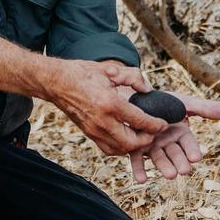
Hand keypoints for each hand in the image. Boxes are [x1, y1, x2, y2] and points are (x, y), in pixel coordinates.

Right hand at [46, 59, 166, 155]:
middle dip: (147, 140)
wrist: (56, 82)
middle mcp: (102, 121)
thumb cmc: (82, 73)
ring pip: (120, 149)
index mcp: (109, 103)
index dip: (156, 125)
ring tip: (142, 136)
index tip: (163, 123)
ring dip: (134, 146)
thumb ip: (133, 77)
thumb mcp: (110, 69)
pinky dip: (121, 148)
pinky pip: (108, 148)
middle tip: (154, 132)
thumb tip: (147, 89)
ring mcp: (94, 130)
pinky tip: (126, 138)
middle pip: (132, 142)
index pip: (140, 121)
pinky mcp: (88, 134)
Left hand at [124, 92, 219, 183]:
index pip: (189, 144)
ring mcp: (152, 146)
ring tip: (169, 175)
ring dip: (164, 167)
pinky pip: (137, 159)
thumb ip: (204, 109)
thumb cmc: (164, 101)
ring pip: (159, 159)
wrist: (136, 97)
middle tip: (184, 171)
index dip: (192, 150)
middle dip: (180, 162)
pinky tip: (142, 180)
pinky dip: (139, 170)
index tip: (196, 157)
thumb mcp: (185, 103)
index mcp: (181, 133)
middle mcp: (168, 142)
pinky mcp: (136, 148)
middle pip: (175, 154)